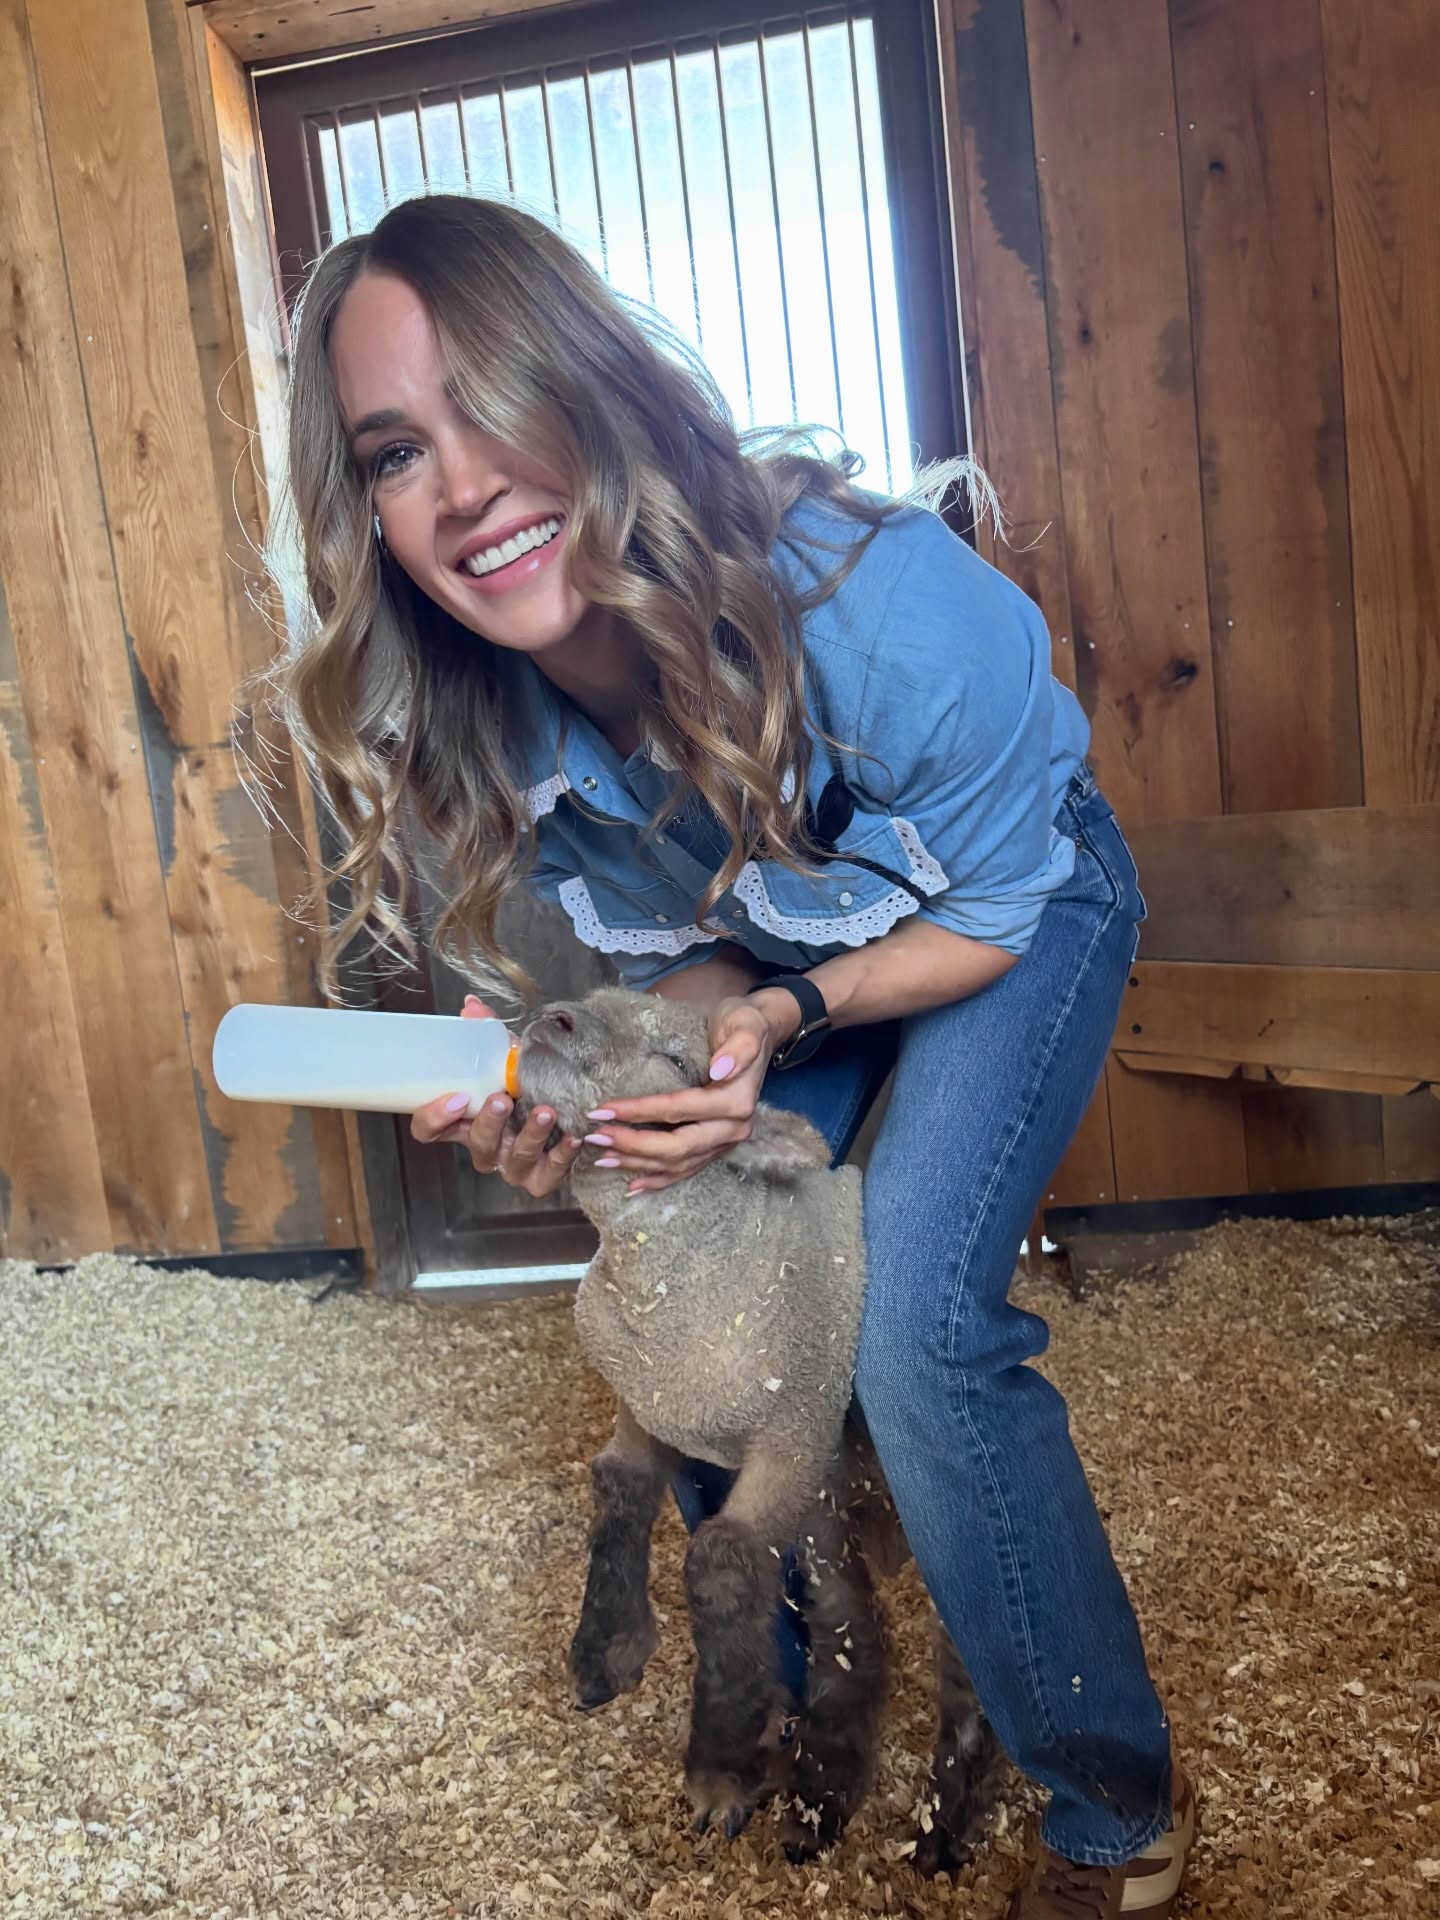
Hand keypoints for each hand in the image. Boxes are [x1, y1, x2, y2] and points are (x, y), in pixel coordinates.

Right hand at [409, 994, 583, 1196]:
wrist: (566, 1104)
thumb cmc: (526, 1083)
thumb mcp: (506, 1057)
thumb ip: (487, 1034)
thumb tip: (471, 1005)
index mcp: (466, 1120)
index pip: (429, 1130)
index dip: (434, 1118)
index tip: (456, 1096)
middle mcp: (486, 1146)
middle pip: (476, 1143)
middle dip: (489, 1123)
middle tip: (501, 1100)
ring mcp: (512, 1166)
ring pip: (513, 1159)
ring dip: (529, 1135)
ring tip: (545, 1112)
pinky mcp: (541, 1178)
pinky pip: (548, 1174)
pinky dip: (561, 1155)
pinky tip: (573, 1137)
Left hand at [583, 993, 795, 1192]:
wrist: (759, 1035)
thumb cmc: (742, 1024)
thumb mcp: (744, 1023)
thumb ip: (738, 1046)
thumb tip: (720, 1069)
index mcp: (736, 1101)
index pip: (679, 1110)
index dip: (640, 1112)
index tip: (603, 1109)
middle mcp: (734, 1129)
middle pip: (677, 1146)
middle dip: (633, 1145)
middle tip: (595, 1137)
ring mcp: (726, 1142)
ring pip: (679, 1164)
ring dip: (639, 1165)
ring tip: (602, 1159)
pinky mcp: (717, 1148)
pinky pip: (687, 1170)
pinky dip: (659, 1180)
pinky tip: (632, 1184)